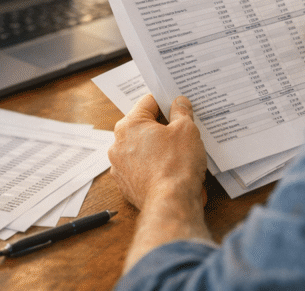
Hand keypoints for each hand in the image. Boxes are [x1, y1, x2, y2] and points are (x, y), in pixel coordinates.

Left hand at [109, 94, 206, 210]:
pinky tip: (172, 169)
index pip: (149, 102)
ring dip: (159, 147)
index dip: (167, 102)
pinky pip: (142, 167)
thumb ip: (181, 111)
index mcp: (129, 125)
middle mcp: (118, 145)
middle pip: (144, 126)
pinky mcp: (126, 185)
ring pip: (143, 148)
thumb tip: (179, 103)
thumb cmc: (176, 164)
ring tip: (180, 153)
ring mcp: (120, 167)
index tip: (180, 107)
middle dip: (163, 127)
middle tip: (183, 130)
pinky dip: (155, 166)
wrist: (171, 202)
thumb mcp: (186, 129)